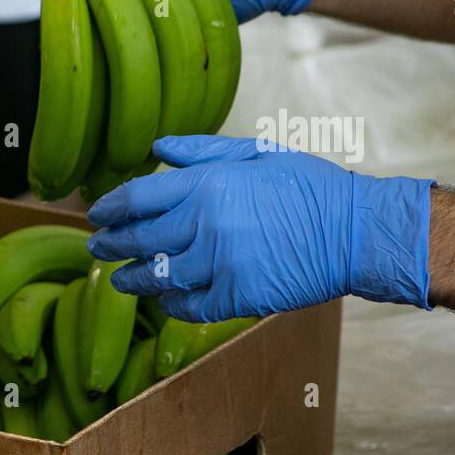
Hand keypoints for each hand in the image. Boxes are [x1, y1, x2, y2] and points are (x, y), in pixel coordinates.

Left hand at [85, 135, 434, 321]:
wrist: (357, 232)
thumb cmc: (309, 188)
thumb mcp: (257, 153)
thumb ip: (202, 152)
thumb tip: (157, 147)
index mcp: (209, 184)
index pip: (138, 198)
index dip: (110, 209)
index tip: (96, 216)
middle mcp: (207, 223)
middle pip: (139, 240)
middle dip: (111, 245)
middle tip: (97, 248)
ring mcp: (221, 263)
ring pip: (158, 276)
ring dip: (133, 279)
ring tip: (121, 279)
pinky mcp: (238, 296)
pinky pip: (189, 306)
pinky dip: (171, 304)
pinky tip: (164, 300)